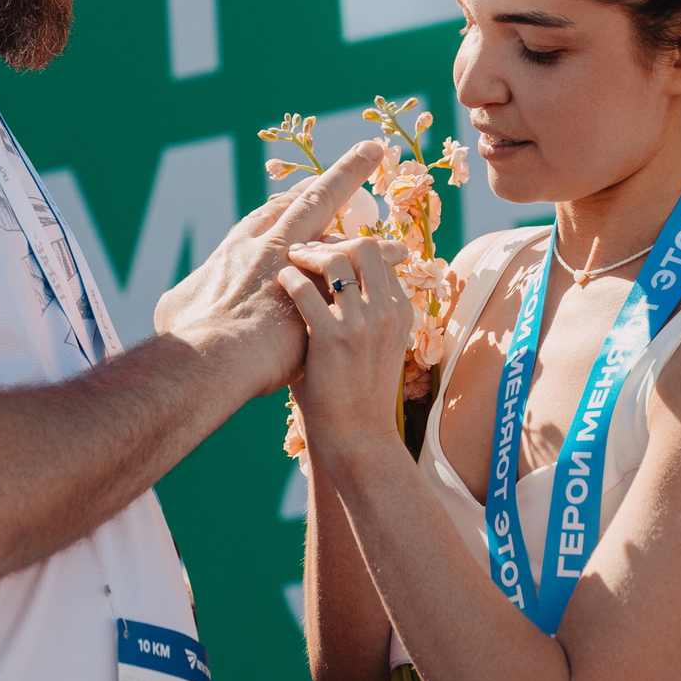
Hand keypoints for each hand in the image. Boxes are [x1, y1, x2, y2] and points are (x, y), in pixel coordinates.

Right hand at [153, 142, 406, 397]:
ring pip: (344, 241)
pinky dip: (376, 262)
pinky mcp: (320, 295)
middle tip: (370, 152)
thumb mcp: (176, 309)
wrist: (210, 357)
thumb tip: (187, 300)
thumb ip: (190, 296)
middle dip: (344, 173)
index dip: (293, 198)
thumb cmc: (186, 337)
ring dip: (369, 237)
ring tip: (395, 236)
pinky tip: (397, 259)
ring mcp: (300, 269)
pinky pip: (356, 272)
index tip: (312, 187)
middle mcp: (270, 246)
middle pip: (313, 200)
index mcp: (235, 248)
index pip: (271, 213)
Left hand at [278, 236, 414, 460]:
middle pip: (364, 247)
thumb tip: (332, 283)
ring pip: (335, 259)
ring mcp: (361, 324)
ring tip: (290, 259)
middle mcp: (386, 312)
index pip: (380, 257)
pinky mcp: (331, 338)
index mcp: (401, 312)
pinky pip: (306, 290)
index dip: (351, 247)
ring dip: (308, 253)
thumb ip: (362, 315)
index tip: (327, 251)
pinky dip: (289, 278)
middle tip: (307, 250)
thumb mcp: (375, 348)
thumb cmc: (358, 395)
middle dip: (333, 241)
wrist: (360, 439)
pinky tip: (280, 282)